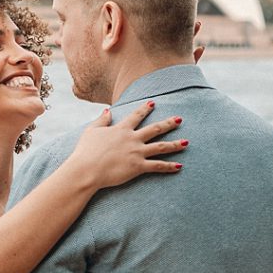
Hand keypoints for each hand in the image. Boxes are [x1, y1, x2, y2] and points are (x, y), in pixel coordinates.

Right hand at [68, 102, 186, 189]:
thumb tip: (108, 110)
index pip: (136, 116)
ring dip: (175, 144)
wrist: (86, 169)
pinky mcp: (138, 166)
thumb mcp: (91, 131)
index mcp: (121, 129)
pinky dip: (169, 167)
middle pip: (155, 129)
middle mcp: (132, 138)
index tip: (153, 103)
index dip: (145, 109)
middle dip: (168, 123)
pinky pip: (157, 166)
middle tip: (179, 119)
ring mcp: (137, 152)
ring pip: (161, 147)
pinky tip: (179, 166)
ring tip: (187, 142)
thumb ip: (102, 120)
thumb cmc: (85, 151)